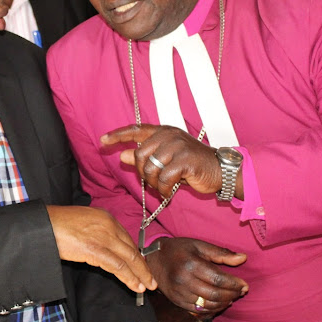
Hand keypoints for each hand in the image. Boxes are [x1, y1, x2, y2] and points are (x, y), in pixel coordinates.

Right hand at [47, 205, 156, 293]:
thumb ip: (96, 232)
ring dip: (140, 275)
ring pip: (129, 258)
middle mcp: (109, 225)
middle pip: (132, 249)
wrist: (43, 224)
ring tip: (146, 286)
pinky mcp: (96, 250)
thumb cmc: (57, 224)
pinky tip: (135, 286)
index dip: (136, 254)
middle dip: (143, 266)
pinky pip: (118, 266)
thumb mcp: (82, 223)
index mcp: (106, 217)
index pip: (126, 238)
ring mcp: (103, 237)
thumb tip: (102, 248)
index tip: (141, 265)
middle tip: (150, 279)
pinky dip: (129, 278)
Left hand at [101, 124, 237, 198]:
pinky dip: (164, 189)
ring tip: (165, 187)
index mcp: (163, 131)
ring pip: (150, 168)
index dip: (118, 135)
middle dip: (143, 173)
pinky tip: (170, 191)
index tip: (102, 140)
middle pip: (140, 155)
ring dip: (155, 184)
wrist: (219, 170)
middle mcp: (169, 135)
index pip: (136, 129)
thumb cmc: (191, 165)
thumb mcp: (165, 160)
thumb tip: (122, 155)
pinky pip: (164, 178)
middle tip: (155, 182)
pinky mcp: (185, 160)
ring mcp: (178, 146)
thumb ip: (145, 156)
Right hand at [146, 237, 247, 313]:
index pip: (218, 279)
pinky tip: (219, 303)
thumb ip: (221, 254)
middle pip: (214, 294)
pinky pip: (198, 310)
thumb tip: (243, 258)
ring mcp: (179, 293)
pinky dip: (212, 309)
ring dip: (224, 303)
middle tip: (241, 291)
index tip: (245, 285)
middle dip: (232, 294)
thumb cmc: (179, 250)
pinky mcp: (177, 301)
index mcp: (191, 264)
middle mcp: (184, 280)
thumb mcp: (199, 246)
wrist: (153, 259)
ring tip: (232, 297)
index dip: (234, 284)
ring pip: (207, 305)